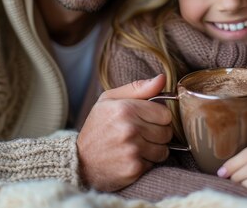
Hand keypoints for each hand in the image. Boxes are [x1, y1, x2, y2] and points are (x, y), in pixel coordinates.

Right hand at [77, 74, 172, 190]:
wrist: (80, 161)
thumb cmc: (97, 127)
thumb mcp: (110, 100)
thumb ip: (138, 88)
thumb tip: (163, 78)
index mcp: (126, 109)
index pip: (166, 114)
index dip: (158, 117)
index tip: (146, 120)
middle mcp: (130, 129)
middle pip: (167, 132)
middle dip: (157, 133)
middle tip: (139, 134)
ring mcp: (132, 150)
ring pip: (163, 150)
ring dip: (154, 149)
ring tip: (136, 146)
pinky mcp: (134, 168)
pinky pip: (154, 164)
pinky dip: (146, 162)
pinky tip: (131, 158)